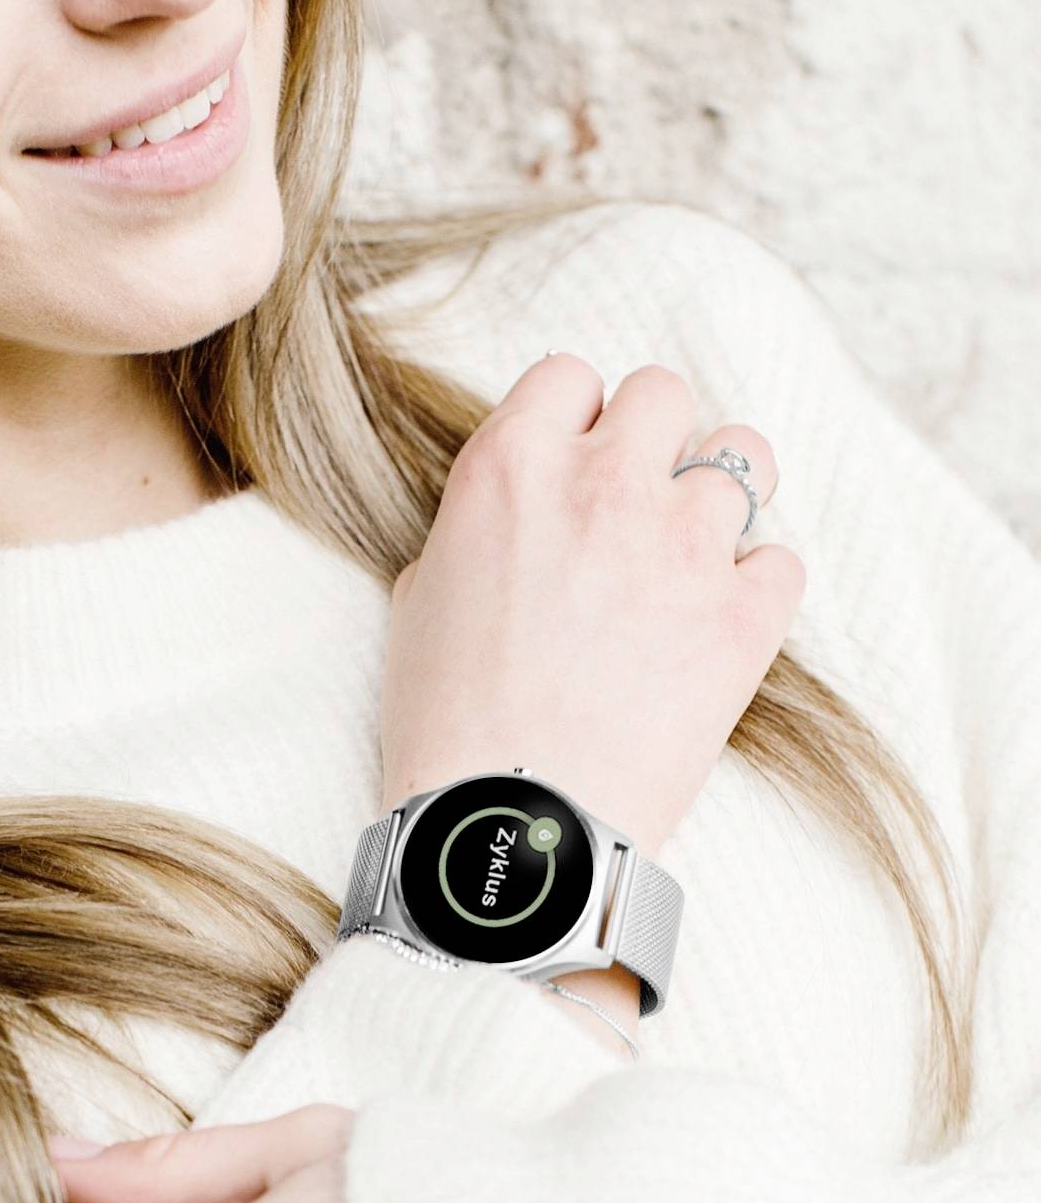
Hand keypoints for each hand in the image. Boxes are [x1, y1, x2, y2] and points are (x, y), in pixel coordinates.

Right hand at [378, 353, 802, 856]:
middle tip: (635, 500)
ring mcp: (680, 547)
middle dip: (651, 438)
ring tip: (692, 549)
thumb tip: (510, 527)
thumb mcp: (420, 603)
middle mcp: (602, 486)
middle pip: (663, 392)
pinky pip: (781, 560)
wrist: (509, 826)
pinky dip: (755, 585)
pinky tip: (719, 621)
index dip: (573, 419)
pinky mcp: (741, 617)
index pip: (568, 376)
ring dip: (717, 495)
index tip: (575, 462)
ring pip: (744, 455)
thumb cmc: (446, 725)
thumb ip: (474, 533)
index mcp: (509, 471)